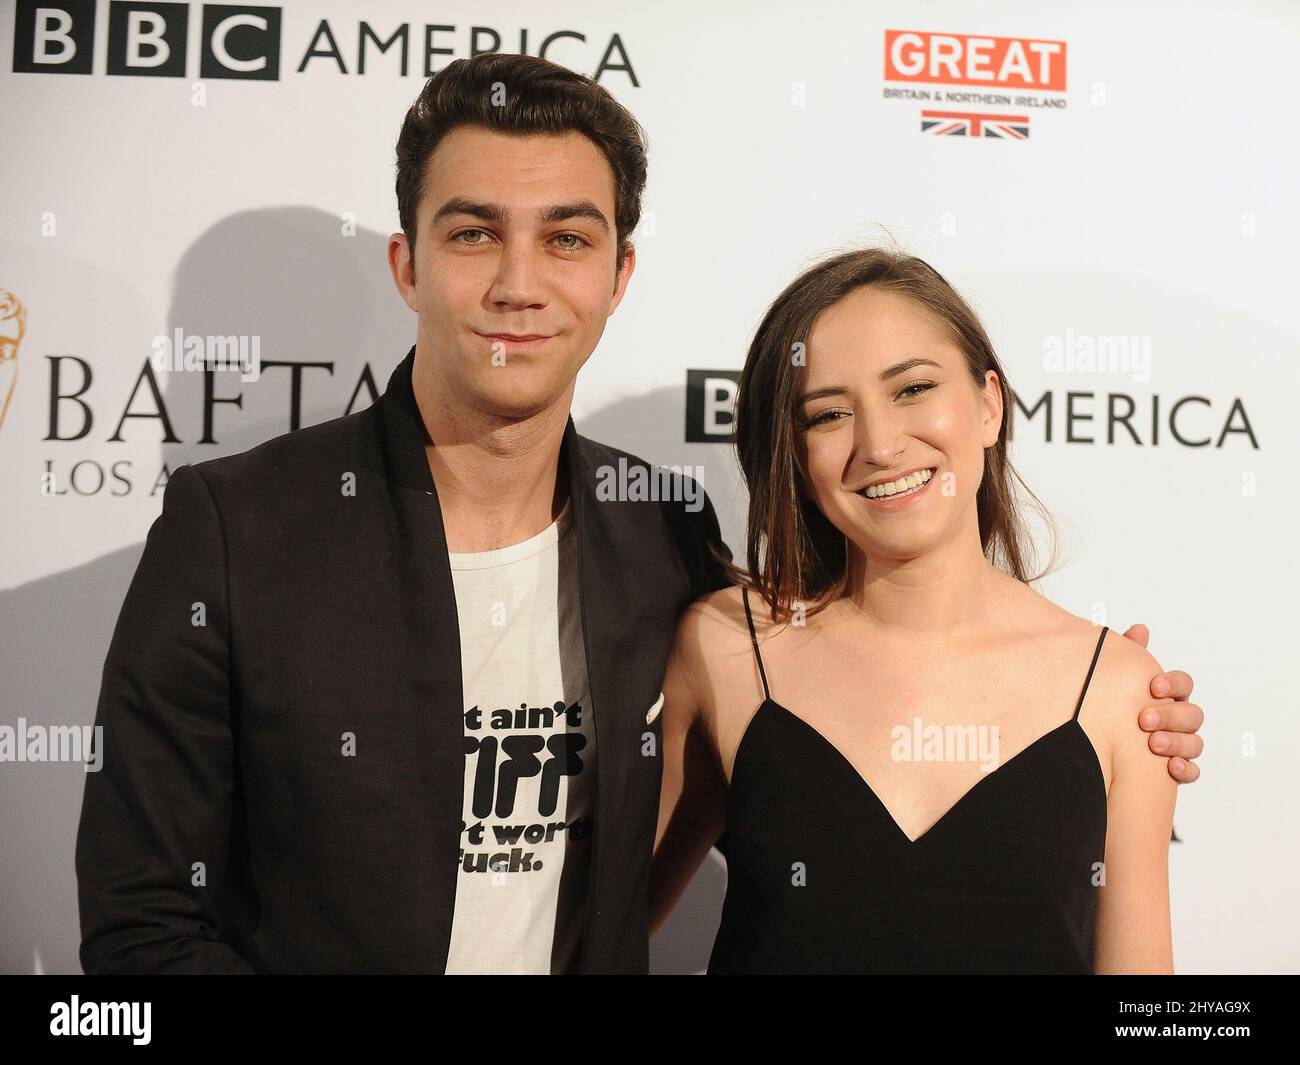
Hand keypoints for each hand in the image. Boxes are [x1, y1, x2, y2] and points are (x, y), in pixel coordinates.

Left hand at [1122, 623, 1203, 782]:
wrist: (1103, 746)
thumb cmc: (1117, 706)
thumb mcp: (1120, 681)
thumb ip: (1130, 655)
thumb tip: (1140, 630)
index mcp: (1169, 696)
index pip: (1184, 684)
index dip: (1173, 683)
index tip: (1153, 686)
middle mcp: (1180, 719)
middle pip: (1192, 714)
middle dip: (1170, 716)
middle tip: (1144, 719)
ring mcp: (1181, 745)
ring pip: (1194, 743)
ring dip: (1176, 743)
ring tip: (1153, 744)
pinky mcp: (1177, 769)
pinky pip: (1192, 771)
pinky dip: (1185, 769)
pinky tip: (1171, 767)